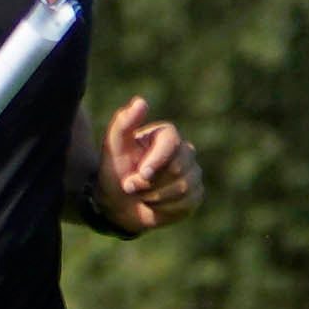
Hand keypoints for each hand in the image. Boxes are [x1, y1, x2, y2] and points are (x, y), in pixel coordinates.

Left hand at [100, 96, 198, 229]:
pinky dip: (166, 208)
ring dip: (154, 196)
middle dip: (150, 182)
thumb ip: (123, 124)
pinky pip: (188, 202)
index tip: (142, 173)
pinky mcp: (197, 193)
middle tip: (133, 186)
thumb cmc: (114, 173)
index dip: (157, 160)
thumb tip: (141, 101)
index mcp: (165, 136)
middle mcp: (184, 151)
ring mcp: (193, 173)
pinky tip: (155, 204)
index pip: (172, 142)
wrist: (117, 206)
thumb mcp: (112, 149)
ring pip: (184, 186)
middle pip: (179, 167)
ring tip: (142, 194)